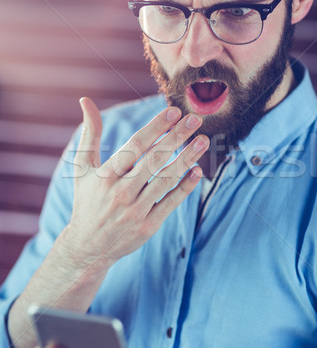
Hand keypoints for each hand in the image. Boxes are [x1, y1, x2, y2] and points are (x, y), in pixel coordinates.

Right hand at [64, 97, 208, 270]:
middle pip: (155, 159)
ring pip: (166, 179)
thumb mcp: (82, 169)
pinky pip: (170, 203)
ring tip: (203, 140)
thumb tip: (86, 101)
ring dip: (187, 158)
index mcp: (106, 175)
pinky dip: (185, 187)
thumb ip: (90, 134)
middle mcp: (121, 191)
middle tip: (195, 119)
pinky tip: (197, 170)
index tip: (174, 111)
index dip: (156, 127)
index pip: (135, 145)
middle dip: (176, 137)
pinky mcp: (148, 226)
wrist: (87, 247)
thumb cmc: (87, 201)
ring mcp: (136, 210)